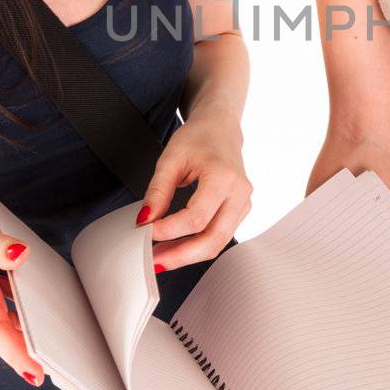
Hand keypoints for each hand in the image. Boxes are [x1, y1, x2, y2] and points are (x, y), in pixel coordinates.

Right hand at [0, 221, 43, 387]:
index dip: (18, 355)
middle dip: (40, 327)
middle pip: (17, 341)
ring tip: (13, 286)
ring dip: (31, 317)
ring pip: (19, 337)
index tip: (38, 374)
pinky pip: (15, 334)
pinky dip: (23, 317)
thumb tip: (21, 254)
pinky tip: (14, 294)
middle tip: (41, 298)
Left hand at [137, 113, 251, 271]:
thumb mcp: (170, 159)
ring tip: (160, 257)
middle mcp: (240, 193)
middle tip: (153, 261)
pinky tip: (175, 247)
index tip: (145, 231)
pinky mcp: (240, 211)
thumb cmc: (198, 138)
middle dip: (181, 255)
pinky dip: (196, 246)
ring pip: (217, 243)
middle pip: (213, 239)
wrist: (220, 128)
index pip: (197, 217)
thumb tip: (145, 221)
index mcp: (224, 177)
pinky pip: (219, 236)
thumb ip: (158, 191)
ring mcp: (244, 204)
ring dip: (187, 255)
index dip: (169, 230)